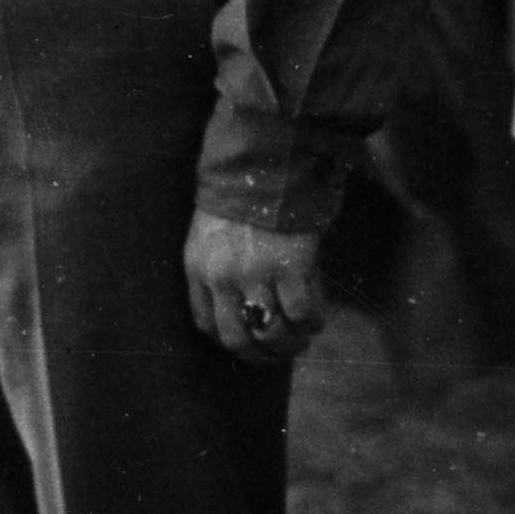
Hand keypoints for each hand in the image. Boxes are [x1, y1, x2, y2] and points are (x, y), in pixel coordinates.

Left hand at [186, 203, 327, 365]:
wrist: (264, 158)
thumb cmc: (240, 192)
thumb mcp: (214, 232)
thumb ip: (221, 268)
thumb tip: (247, 304)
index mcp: (198, 268)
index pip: (207, 324)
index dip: (230, 341)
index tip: (249, 343)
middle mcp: (222, 277)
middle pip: (238, 339)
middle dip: (261, 355)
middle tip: (279, 353)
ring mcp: (256, 273)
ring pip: (272, 333)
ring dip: (289, 344)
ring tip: (301, 339)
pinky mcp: (291, 266)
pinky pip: (301, 313)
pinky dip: (311, 323)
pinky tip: (316, 319)